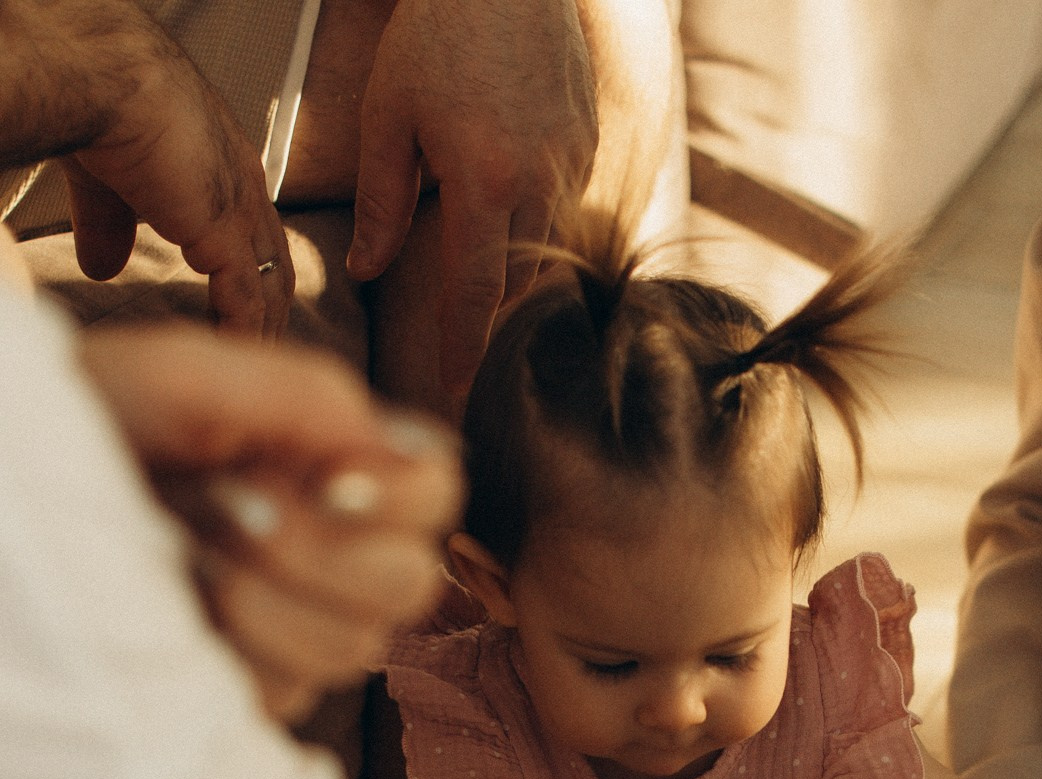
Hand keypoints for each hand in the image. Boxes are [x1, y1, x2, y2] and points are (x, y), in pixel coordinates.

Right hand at [1, 0, 293, 334]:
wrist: (111, 79)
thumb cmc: (106, 110)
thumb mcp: (108, 183)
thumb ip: (109, 229)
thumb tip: (101, 268)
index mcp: (227, 168)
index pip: (257, 234)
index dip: (256, 277)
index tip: (249, 315)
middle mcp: (247, 189)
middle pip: (276, 264)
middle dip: (273, 312)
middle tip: (264, 352)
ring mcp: (243, 211)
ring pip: (270, 287)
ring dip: (265, 331)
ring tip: (255, 367)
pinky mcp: (228, 233)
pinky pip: (246, 298)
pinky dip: (243, 333)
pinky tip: (234, 358)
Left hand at [79, 324, 463, 717]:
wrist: (24, 489)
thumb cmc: (93, 420)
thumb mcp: (184, 377)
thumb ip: (299, 393)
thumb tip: (386, 442)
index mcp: (337, 466)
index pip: (436, 491)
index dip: (397, 494)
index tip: (320, 478)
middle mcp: (338, 551)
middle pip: (410, 583)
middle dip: (320, 553)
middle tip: (231, 512)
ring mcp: (302, 626)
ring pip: (351, 647)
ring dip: (261, 598)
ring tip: (184, 552)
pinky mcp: (259, 686)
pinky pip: (286, 692)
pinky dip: (228, 647)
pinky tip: (178, 606)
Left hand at [347, 0, 597, 399]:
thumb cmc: (435, 34)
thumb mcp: (387, 116)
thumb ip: (381, 202)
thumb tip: (365, 270)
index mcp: (483, 181)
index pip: (476, 293)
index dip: (464, 348)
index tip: (455, 391)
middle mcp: (539, 180)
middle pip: (515, 279)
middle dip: (486, 307)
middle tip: (459, 338)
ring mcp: (572, 160)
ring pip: (541, 244)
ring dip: (509, 259)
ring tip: (476, 248)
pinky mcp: (589, 139)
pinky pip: (560, 201)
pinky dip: (530, 212)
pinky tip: (504, 183)